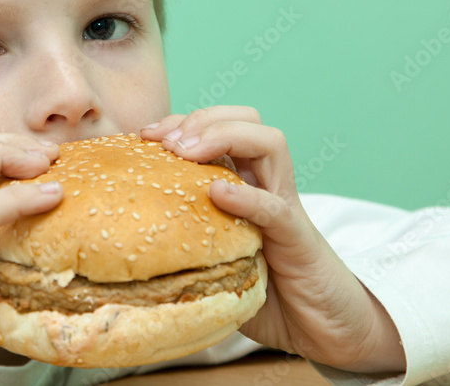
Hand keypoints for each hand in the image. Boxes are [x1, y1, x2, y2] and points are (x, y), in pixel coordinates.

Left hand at [140, 106, 405, 372]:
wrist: (324, 330)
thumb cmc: (267, 294)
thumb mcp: (216, 259)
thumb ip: (184, 241)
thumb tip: (125, 241)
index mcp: (245, 183)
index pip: (218, 127)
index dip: (181, 122)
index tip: (145, 135)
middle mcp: (267, 186)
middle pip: (246, 120)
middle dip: (202, 120)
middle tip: (166, 141)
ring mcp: (285, 208)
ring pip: (269, 144)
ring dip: (224, 137)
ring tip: (186, 152)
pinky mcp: (298, 240)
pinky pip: (275, 207)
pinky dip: (247, 195)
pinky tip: (217, 192)